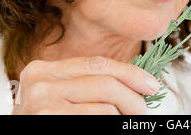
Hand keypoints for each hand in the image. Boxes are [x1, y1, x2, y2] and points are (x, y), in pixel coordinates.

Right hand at [11, 56, 159, 114]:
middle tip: (143, 111)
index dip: (130, 73)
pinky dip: (113, 123)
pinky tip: (113, 125)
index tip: (151, 84)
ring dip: (127, 115)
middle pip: (105, 82)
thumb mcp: (63, 97)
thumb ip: (89, 85)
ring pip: (106, 105)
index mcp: (43, 69)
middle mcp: (39, 82)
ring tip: (129, 122)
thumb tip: (134, 83)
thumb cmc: (49, 120)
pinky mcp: (47, 120)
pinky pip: (99, 118)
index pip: (98, 64)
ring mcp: (40, 103)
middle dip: (134, 97)